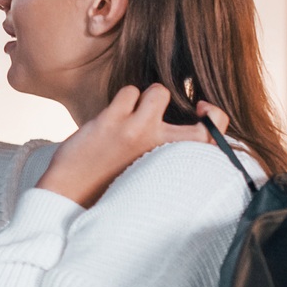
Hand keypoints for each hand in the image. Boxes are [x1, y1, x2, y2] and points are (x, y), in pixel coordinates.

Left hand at [36, 86, 228, 206]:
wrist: (68, 195)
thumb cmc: (108, 184)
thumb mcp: (145, 174)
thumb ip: (164, 152)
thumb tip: (184, 124)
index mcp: (170, 165)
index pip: (215, 141)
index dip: (218, 121)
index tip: (204, 112)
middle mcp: (161, 149)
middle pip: (206, 123)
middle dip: (206, 108)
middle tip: (195, 106)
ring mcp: (138, 132)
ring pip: (159, 92)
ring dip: (147, 97)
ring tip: (133, 114)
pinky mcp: (113, 122)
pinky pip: (129, 91)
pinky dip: (122, 99)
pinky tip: (112, 116)